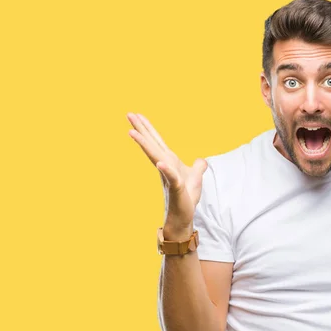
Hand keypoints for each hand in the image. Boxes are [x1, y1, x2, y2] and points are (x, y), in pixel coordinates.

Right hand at [127, 113, 207, 230]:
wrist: (184, 216)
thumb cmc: (186, 197)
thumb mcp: (196, 177)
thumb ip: (198, 167)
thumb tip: (202, 160)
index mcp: (169, 161)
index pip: (157, 141)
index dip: (148, 128)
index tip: (137, 115)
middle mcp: (165, 166)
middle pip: (152, 144)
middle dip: (141, 129)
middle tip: (128, 114)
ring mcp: (169, 176)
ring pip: (156, 157)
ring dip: (145, 145)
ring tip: (132, 132)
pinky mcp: (176, 188)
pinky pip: (172, 177)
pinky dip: (166, 170)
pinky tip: (161, 163)